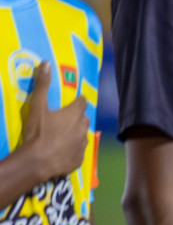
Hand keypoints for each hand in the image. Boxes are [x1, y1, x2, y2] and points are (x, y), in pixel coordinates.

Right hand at [16, 62, 87, 182]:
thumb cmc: (38, 133)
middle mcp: (83, 128)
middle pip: (83, 119)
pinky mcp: (80, 160)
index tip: (74, 101)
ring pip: (82, 135)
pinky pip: (78, 152)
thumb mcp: (37, 107)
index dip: (78, 101)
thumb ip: (42, 85)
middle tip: (62, 120)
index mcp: (74, 114)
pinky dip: (72, 150)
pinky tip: (62, 151)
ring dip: (75, 134)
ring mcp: (83, 145)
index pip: (82, 103)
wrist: (38, 161)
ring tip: (61, 136)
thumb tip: (46, 63)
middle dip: (76, 118)